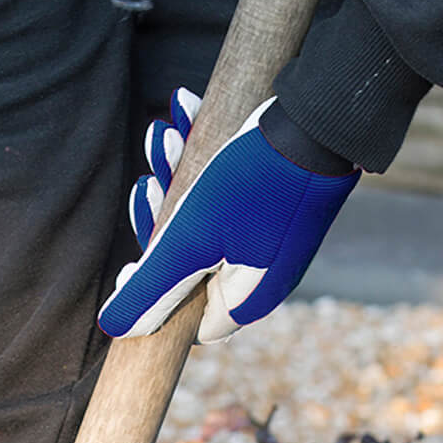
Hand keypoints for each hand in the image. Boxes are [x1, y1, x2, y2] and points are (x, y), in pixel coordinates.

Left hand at [99, 89, 357, 343]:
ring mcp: (275, 240)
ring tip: (163, 133)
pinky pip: (229, 192)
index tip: (133, 265)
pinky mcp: (282, 202)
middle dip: (161, 219)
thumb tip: (115, 330)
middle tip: (148, 179)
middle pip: (191, 268)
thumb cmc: (255, 182)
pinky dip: (203, 158)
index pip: (186, 323)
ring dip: (176, 176)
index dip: (154, 300)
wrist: (327, 115)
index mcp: (245, 300)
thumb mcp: (189, 241)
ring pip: (205, 222)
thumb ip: (151, 290)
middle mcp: (263, 278)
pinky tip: (186, 112)